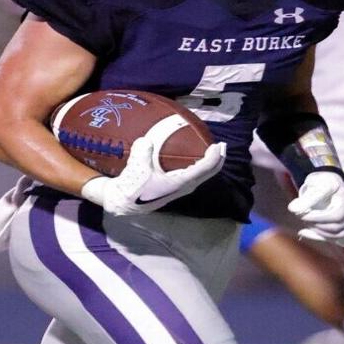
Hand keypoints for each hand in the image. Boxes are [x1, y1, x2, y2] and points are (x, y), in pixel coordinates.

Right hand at [82, 137, 225, 215]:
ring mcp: (180, 188)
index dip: (213, 157)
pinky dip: (198, 165)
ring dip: (209, 163)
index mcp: (179, 183)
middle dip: (217, 159)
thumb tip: (146, 140)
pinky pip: (192, 174)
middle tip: (222, 145)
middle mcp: (183, 186)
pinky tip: (193, 156)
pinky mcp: (174, 186)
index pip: (204, 169)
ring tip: (212, 150)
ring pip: (201, 174)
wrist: (122, 203)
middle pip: (208, 173)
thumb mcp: (136, 168)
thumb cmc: (132, 188)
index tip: (218, 145)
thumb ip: (142, 152)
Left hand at [288, 171, 343, 247]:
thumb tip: (292, 209)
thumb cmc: (322, 182)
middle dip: (316, 225)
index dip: (318, 218)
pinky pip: (333, 238)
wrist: (330, 183)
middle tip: (300, 218)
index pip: (335, 215)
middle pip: (336, 226)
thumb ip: (306, 197)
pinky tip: (303, 232)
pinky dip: (317, 237)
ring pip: (336, 234)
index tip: (301, 215)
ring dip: (317, 232)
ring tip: (303, 224)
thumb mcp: (314, 183)